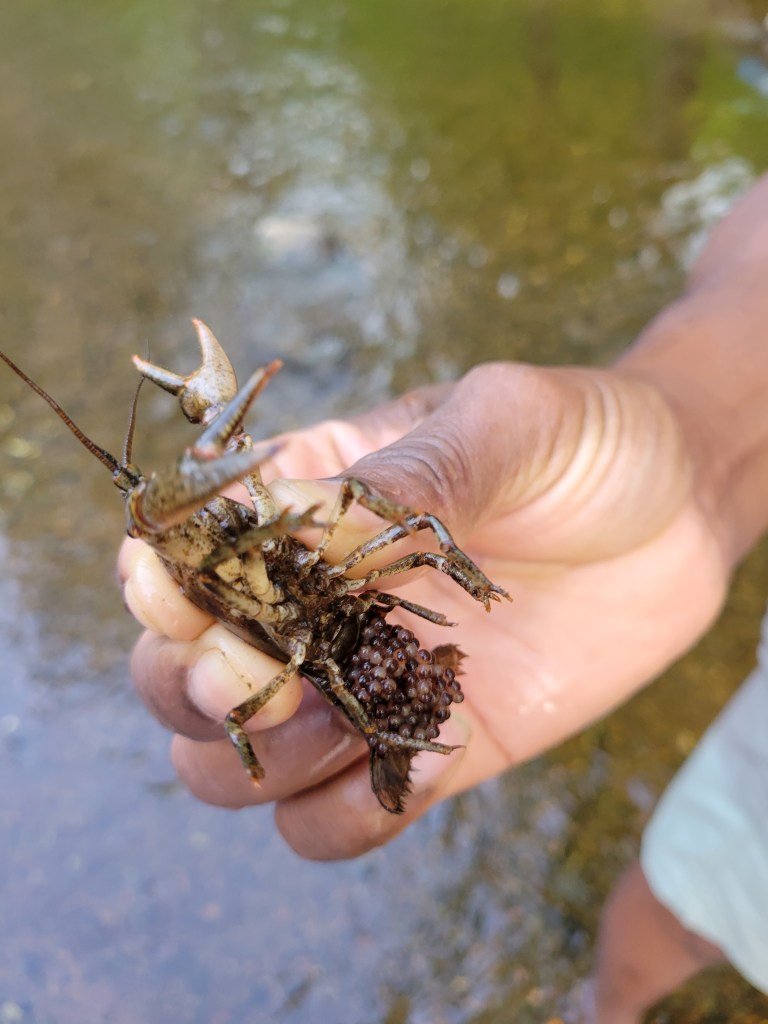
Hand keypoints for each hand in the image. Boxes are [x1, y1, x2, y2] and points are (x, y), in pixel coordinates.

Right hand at [120, 358, 729, 858]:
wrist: (680, 510)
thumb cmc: (582, 440)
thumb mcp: (502, 422)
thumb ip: (412, 477)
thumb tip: (309, 539)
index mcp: (302, 507)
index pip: (187, 561)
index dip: (160, 590)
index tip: (185, 604)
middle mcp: (313, 604)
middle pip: (183, 678)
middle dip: (195, 691)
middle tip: (262, 679)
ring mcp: (362, 683)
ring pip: (242, 765)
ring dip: (262, 763)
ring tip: (335, 723)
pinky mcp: (426, 748)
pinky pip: (339, 820)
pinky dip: (346, 817)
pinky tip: (405, 770)